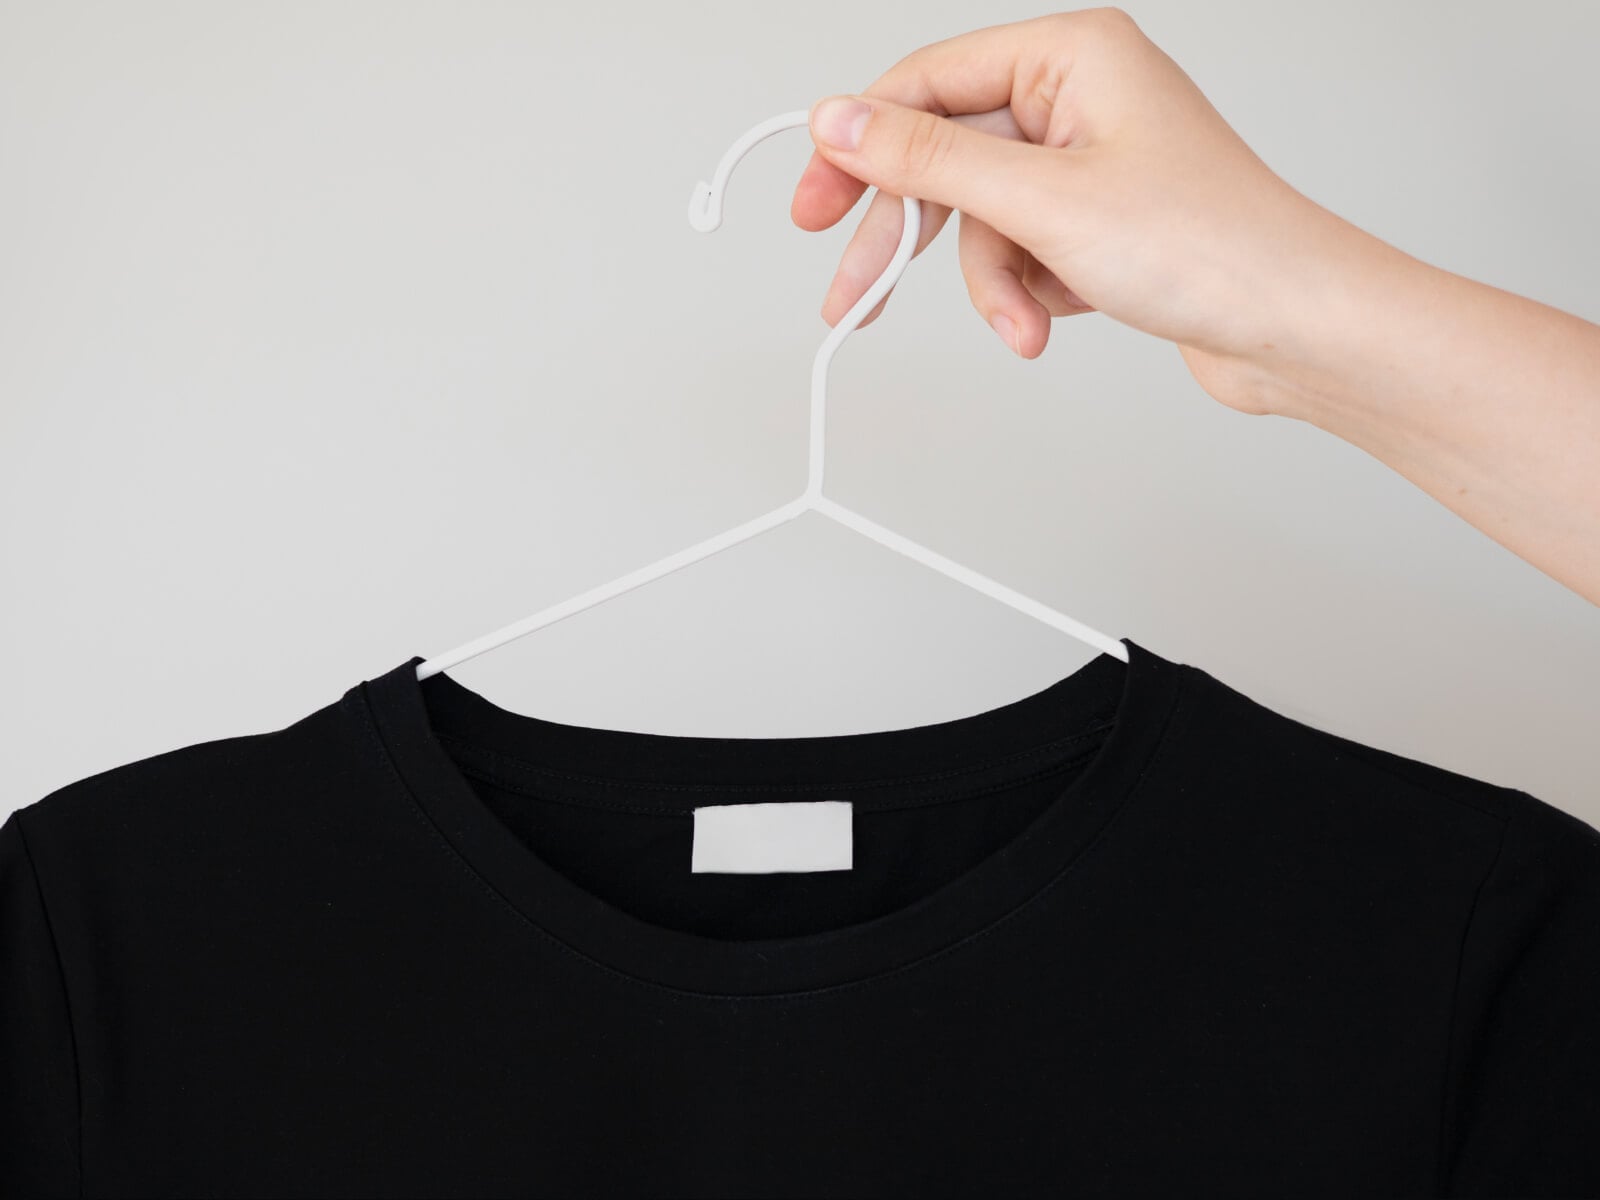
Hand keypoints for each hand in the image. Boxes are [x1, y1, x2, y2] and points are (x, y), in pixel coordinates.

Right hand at [792, 6, 1361, 416]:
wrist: (1295, 328)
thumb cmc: (1210, 248)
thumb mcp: (1040, 201)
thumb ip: (928, 160)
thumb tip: (840, 120)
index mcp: (1071, 56)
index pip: (929, 82)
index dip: (861, 146)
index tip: (815, 205)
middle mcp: (1080, 99)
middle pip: (948, 160)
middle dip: (913, 237)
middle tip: (853, 293)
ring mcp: (1092, 163)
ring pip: (985, 221)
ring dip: (992, 285)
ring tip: (1024, 327)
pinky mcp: (1101, 223)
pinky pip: (1023, 253)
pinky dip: (1027, 295)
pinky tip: (1054, 322)